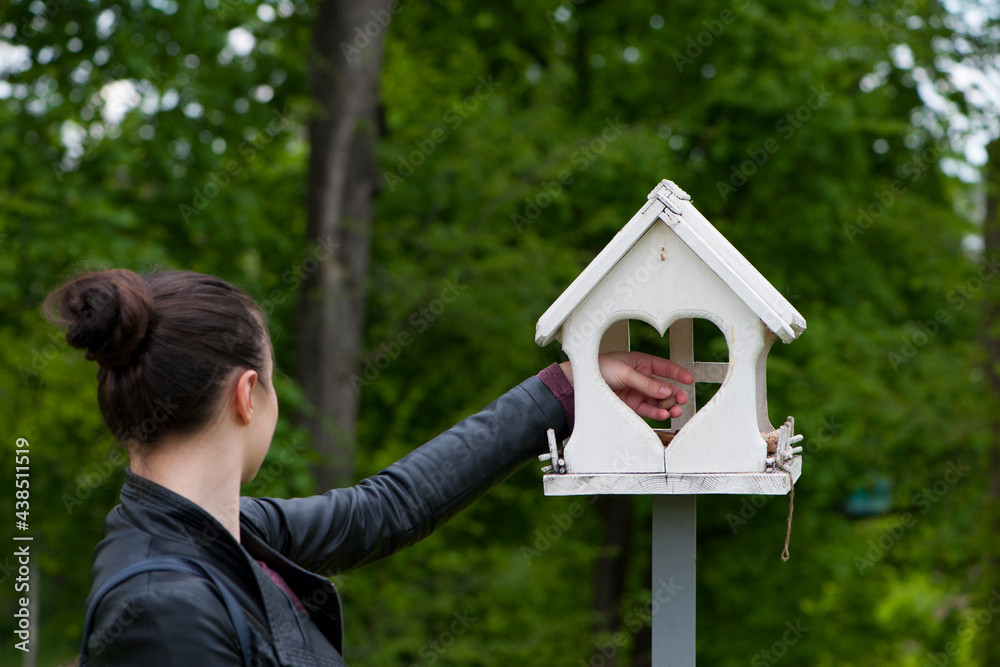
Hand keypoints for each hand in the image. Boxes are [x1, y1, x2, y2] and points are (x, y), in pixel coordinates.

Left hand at [559, 351, 693, 420]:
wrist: (579, 385)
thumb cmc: (599, 370)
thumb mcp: (625, 372)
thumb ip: (646, 383)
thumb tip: (666, 391)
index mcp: (640, 363)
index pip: (663, 368)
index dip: (677, 373)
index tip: (689, 379)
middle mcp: (640, 378)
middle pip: (663, 386)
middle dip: (674, 393)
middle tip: (682, 399)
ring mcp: (636, 393)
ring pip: (657, 400)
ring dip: (667, 406)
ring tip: (676, 410)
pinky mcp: (630, 406)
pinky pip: (647, 410)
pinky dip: (656, 413)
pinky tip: (663, 414)